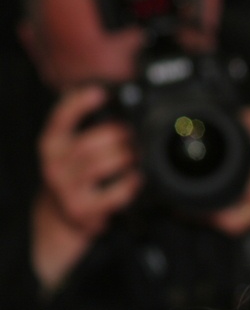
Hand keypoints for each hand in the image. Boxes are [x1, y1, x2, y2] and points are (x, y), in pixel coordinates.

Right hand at [32, 85, 143, 289]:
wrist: (60, 216)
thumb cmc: (73, 176)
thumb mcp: (70, 150)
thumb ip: (85, 128)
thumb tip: (113, 101)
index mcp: (52, 143)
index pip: (61, 118)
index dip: (79, 103)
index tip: (101, 93)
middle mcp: (55, 164)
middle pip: (88, 143)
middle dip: (116, 135)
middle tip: (134, 134)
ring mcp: (67, 188)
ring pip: (99, 166)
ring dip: (124, 157)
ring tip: (137, 154)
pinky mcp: (83, 209)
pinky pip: (111, 195)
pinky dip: (128, 185)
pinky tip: (137, 179)